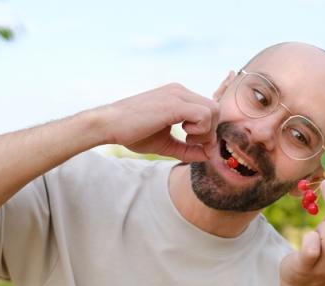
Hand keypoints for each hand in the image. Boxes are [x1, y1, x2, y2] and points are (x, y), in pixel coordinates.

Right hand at [102, 83, 218, 161]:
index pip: (208, 109)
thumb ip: (185, 149)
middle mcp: (180, 91)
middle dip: (210, 132)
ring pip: (213, 110)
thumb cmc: (132, 133)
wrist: (108, 125)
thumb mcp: (164, 143)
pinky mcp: (174, 104)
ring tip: (186, 139)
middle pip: (215, 109)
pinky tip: (183, 134)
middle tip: (191, 143)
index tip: (194, 144)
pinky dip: (200, 130)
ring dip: (206, 131)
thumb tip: (207, 156)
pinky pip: (204, 115)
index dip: (208, 129)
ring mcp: (177, 95)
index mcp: (178, 96)